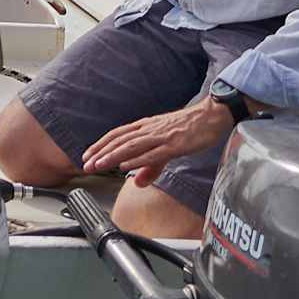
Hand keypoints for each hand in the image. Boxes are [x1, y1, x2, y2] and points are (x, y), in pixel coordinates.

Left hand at [81, 96, 237, 184]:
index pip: (117, 135)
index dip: (101, 145)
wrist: (212, 116)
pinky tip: (126, 165)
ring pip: (132, 146)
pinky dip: (138, 159)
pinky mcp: (175, 144)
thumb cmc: (189, 129)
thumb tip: (137, 182)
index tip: (87, 156)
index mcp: (146, 127)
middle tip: (86, 164)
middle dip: (101, 153)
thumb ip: (151, 167)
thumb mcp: (166, 149)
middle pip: (120, 141)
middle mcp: (150, 129)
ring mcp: (162, 136)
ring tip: (99, 165)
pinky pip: (154, 153)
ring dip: (113, 156)